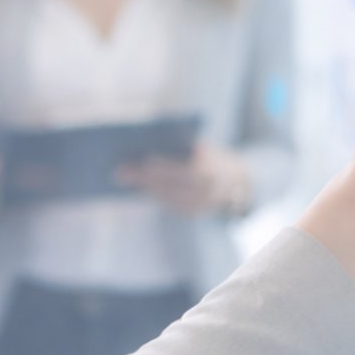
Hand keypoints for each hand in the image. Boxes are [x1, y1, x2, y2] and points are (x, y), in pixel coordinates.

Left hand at [116, 143, 252, 216]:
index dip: (160, 166)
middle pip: (168, 185)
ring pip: (165, 197)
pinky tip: (137, 186)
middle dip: (142, 178)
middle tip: (118, 172)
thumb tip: (144, 141)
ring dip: (143, 187)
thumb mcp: (199, 146)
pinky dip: (153, 194)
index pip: (180, 169)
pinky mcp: (193, 213)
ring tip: (122, 178)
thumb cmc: (209, 156)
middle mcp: (206, 190)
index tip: (140, 160)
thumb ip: (179, 144)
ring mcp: (200, 205)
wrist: (236, 179)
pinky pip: (168, 204)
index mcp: (209, 170)